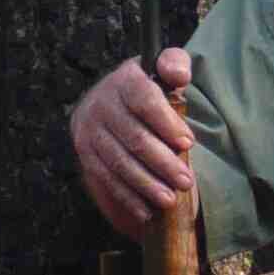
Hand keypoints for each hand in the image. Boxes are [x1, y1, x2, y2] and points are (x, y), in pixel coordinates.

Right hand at [74, 48, 194, 236]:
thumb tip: (179, 74)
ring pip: (119, 162)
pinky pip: (105, 179)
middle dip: (162, 163)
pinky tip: (146, 211)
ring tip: (169, 199)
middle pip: (134, 138)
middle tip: (186, 181)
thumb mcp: (162, 68)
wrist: (112, 100)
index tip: (189, 143)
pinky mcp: (84, 154)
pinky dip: (126, 197)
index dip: (167, 123)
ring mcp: (89, 131)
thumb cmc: (149, 87)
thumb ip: (174, 63)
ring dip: (145, 184)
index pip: (144, 100)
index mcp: (124, 81)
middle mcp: (101, 105)